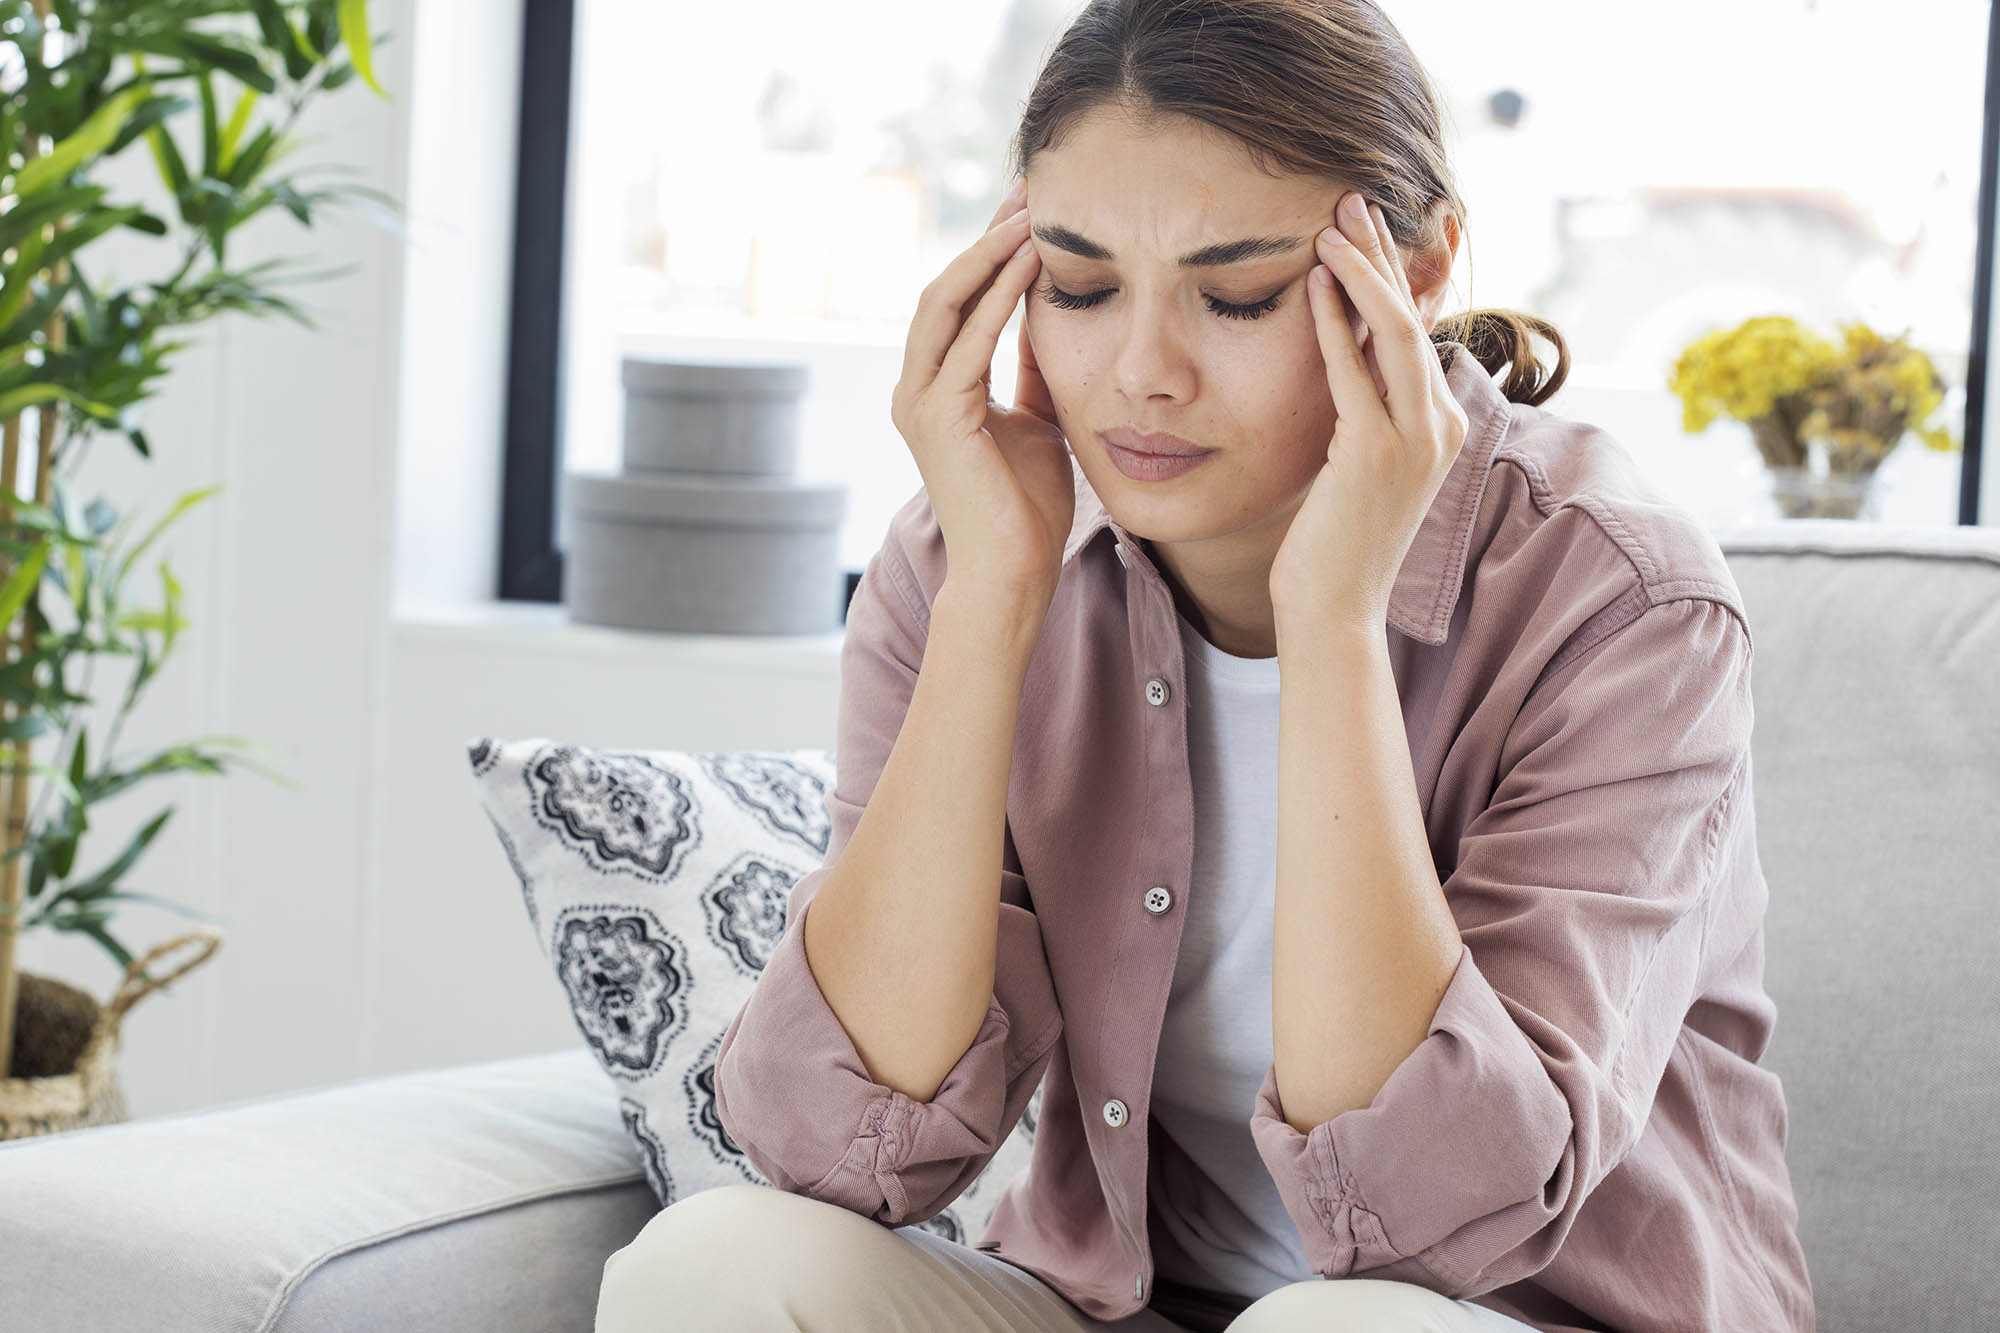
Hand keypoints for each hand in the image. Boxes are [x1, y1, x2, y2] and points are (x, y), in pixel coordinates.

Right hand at [889, 178, 1074, 610]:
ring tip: (1032, 211)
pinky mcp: (938, 418)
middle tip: (1031, 188)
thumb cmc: (1028, 509)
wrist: (1014, 574)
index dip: (994, 250)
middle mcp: (917, 388)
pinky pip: (967, 339)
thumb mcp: (1040, 418)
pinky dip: (999, 295)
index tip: (1035, 207)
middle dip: (988, 235)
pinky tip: (1033, 262)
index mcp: (938, 388)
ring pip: (945, 302)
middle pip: (946, 286)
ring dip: (989, 253)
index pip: (961, 299)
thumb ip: (1036, 368)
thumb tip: (1055, 313)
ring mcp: (920, 402)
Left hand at [1268, 192, 1469, 633]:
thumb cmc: (1333, 542)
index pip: (1418, 328)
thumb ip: (1362, 411)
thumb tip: (1340, 358)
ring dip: (1359, 270)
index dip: (1391, 272)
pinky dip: (1331, 318)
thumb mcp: (1356, 463)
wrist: (1334, 609)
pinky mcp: (1377, 452)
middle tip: (1349, 199)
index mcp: (1443, 424)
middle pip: (1412, 315)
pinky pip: (1352, 367)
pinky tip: (1310, 280)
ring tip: (1330, 223)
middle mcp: (1441, 424)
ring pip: (1393, 329)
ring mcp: (1416, 439)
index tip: (1360, 227)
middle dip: (1380, 253)